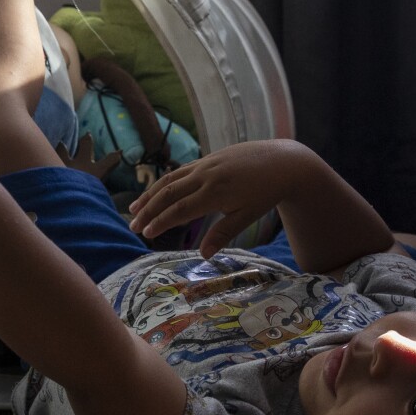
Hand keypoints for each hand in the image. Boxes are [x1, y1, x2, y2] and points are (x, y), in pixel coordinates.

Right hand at [128, 138, 317, 255]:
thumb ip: (223, 233)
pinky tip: (156, 192)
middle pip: (168, 194)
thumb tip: (202, 255)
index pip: (179, 209)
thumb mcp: (248, 215)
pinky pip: (179, 171)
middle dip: (148, 210)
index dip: (160, 222)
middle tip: (133, 226)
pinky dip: (164, 183)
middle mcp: (205, 176)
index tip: (146, 234)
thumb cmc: (266, 192)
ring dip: (150, 195)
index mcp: (215, 192)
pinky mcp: (208, 159)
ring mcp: (205, 165)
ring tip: (133, 209)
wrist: (282, 161)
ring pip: (170, 180)